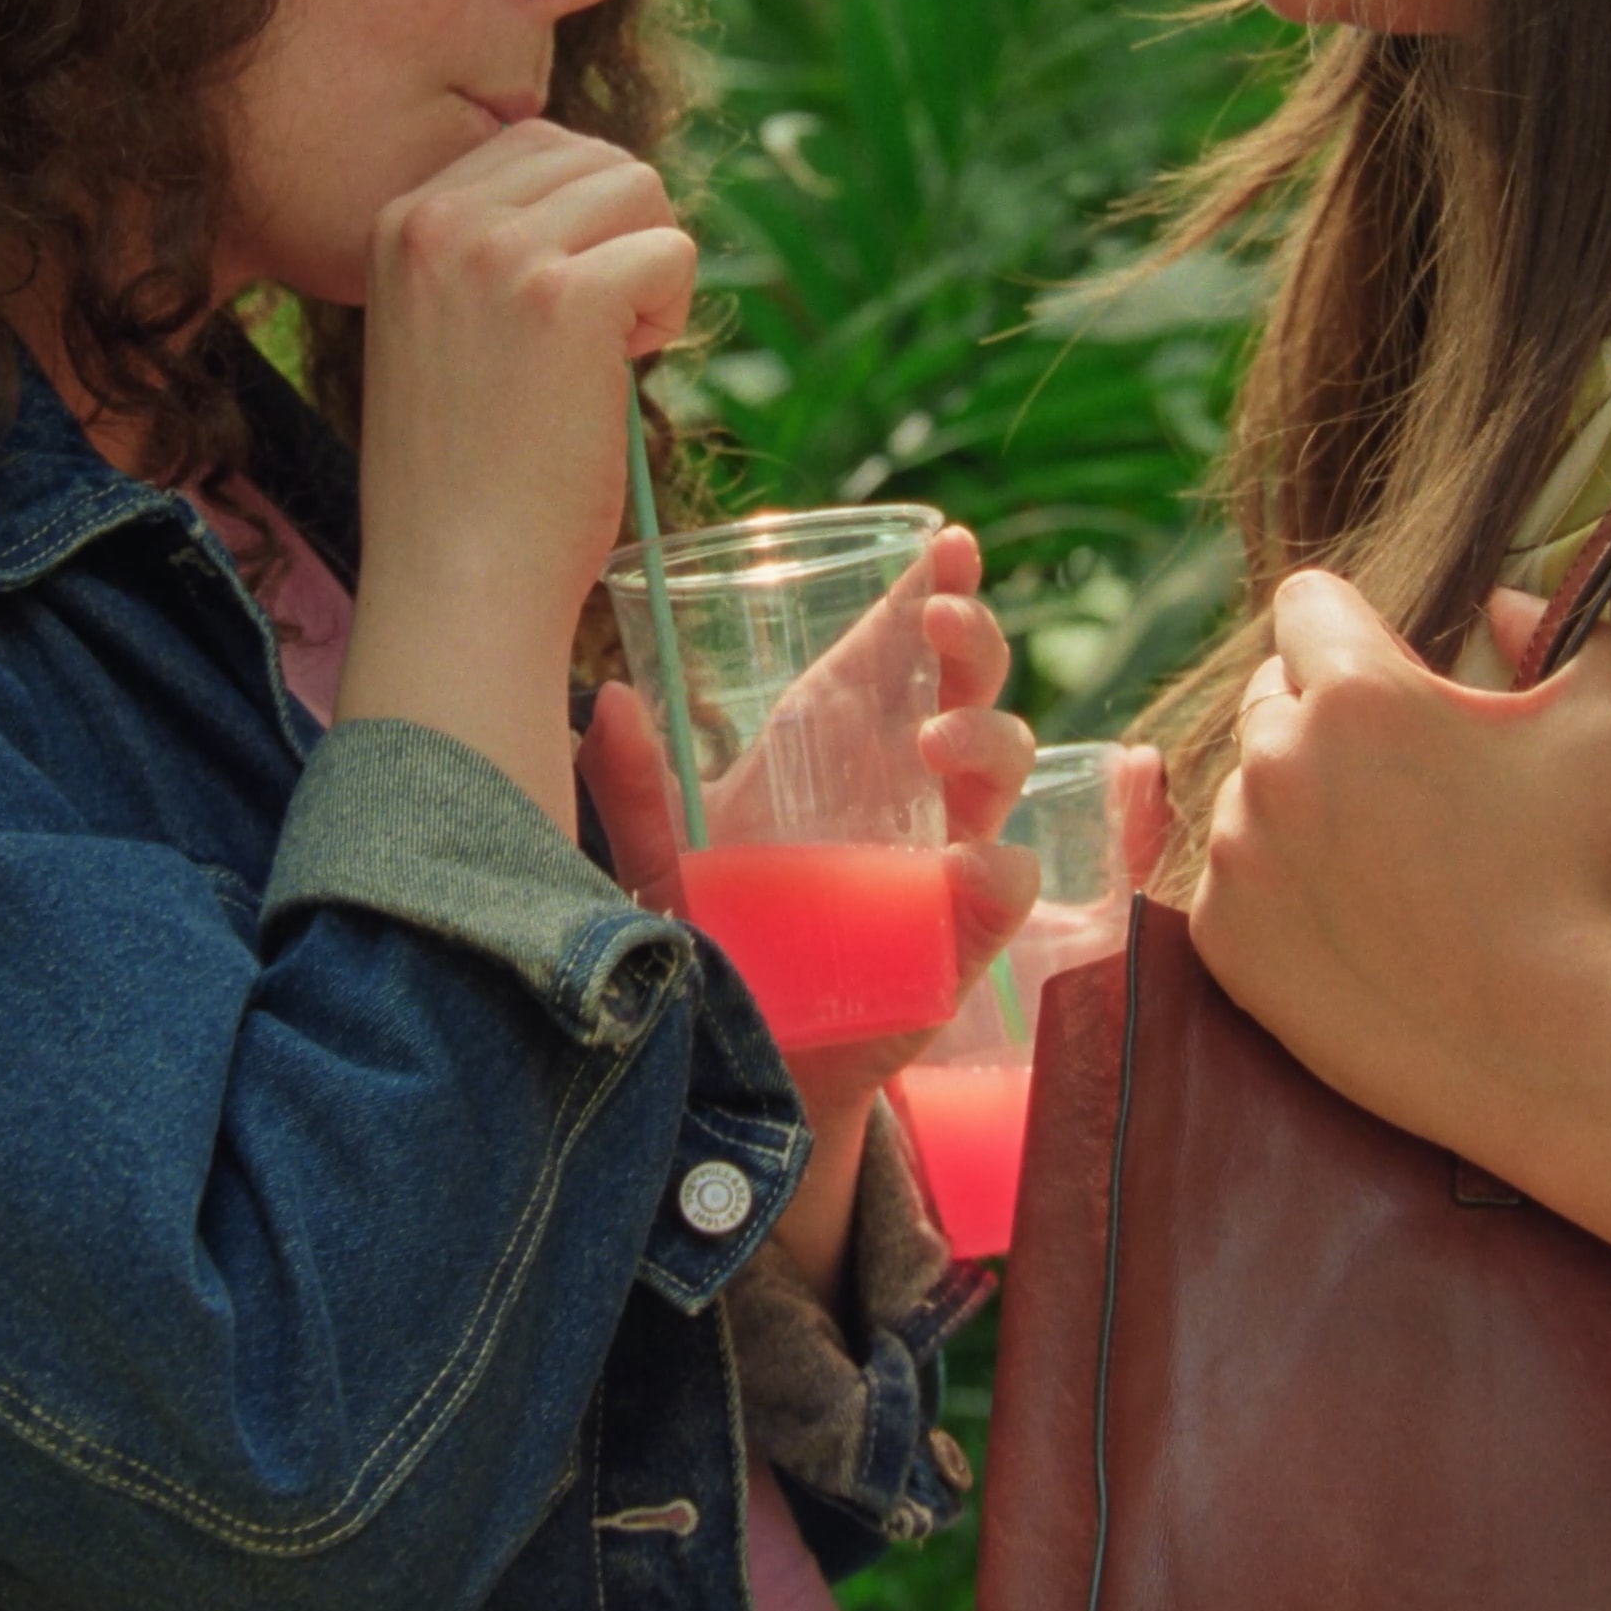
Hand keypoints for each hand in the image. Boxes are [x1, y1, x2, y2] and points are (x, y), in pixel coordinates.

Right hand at [341, 123, 694, 826]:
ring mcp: (501, 253)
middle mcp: (440, 217)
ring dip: (648, 270)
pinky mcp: (570, 298)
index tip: (553, 315)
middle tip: (591, 339)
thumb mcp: (439, 328)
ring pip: (643, 191)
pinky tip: (623, 375)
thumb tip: (599, 186)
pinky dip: (671, 314)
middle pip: (597, 156)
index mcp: (401, 217)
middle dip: (620, 238)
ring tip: (605, 356)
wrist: (456, 583)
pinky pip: (673, 252)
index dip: (576, 224)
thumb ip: (488, 250)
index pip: (534, 144)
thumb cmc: (463, 475)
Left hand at [582, 529, 1031, 1290]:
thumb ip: (634, 792)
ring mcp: (940, 859)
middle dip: (971, 639)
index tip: (949, 543)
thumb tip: (607, 701)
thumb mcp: (660, 861)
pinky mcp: (953, 942)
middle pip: (968, 687)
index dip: (933, 587)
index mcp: (844, 744)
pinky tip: (974, 864)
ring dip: (987, 736)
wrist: (747, 1067)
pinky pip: (1000, 895)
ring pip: (1002, 771)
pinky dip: (1000, 873)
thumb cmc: (719, 938)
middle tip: (942, 620)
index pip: (901, 646)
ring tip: (935, 740)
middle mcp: (906, 788)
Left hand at [1190, 570, 1610, 1160]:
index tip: (1391, 676)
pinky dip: (1274, 887)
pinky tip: (1349, 921)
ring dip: (1296, 805)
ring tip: (1381, 864)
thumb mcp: (1599, 724)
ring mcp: (1237, 850)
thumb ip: (1557, 628)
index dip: (1353, 631)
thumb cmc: (1581, 878)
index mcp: (1354, 690)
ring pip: (1246, 787)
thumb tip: (1506, 599)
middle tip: (1399, 785)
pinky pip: (1228, 876)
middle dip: (1324, 718)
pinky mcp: (1219, 933)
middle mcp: (1275, 758)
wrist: (1554, 1048)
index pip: (1306, 603)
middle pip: (1272, 694)